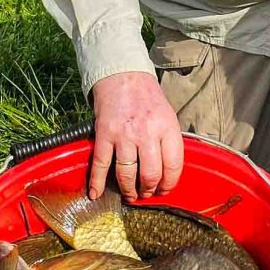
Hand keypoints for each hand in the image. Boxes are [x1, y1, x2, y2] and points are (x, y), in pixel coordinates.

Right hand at [90, 72, 184, 200]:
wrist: (123, 76)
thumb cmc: (147, 98)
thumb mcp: (167, 115)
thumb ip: (169, 141)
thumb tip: (167, 172)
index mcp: (166, 127)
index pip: (173, 165)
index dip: (169, 183)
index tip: (165, 190)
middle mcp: (147, 132)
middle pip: (150, 174)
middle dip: (149, 190)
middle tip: (146, 193)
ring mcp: (124, 134)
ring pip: (127, 174)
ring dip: (128, 189)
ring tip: (130, 194)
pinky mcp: (104, 134)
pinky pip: (101, 164)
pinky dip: (97, 182)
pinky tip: (96, 193)